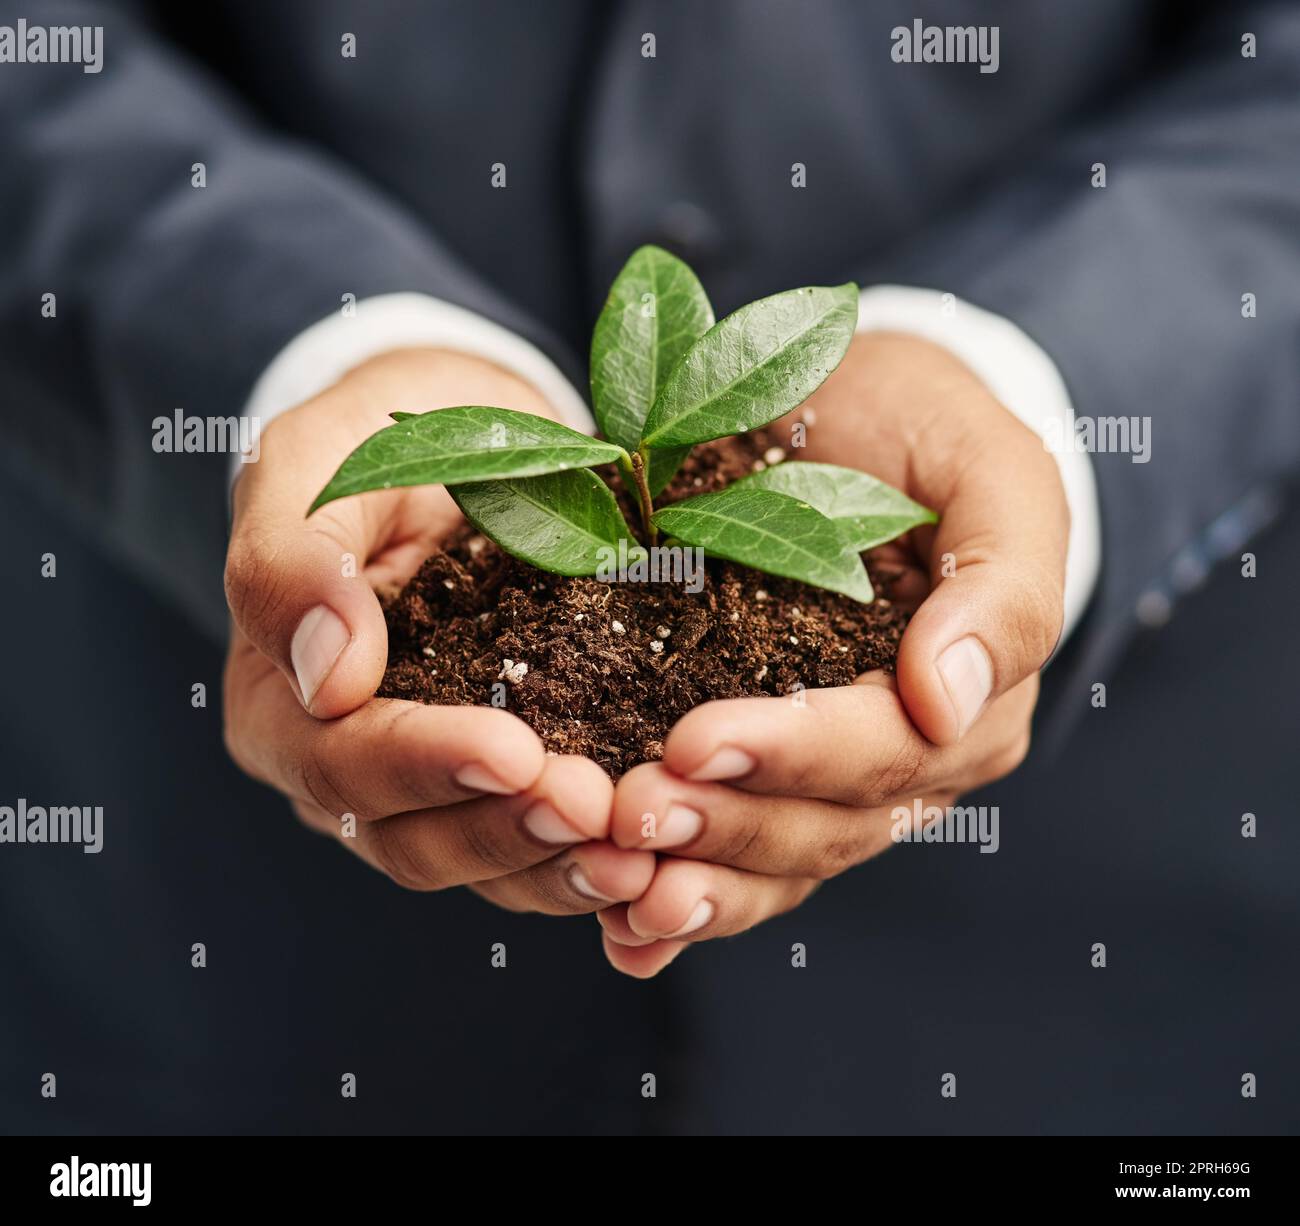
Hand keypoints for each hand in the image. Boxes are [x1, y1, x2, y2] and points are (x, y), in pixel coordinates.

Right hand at [222, 348, 653, 911]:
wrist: (466, 439)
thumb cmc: (375, 442)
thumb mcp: (314, 465)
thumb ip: (292, 560)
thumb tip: (327, 678)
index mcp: (281, 705)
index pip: (342, 762)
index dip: (426, 765)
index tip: (514, 752)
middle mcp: (347, 769)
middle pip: (414, 838)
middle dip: (509, 829)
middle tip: (599, 809)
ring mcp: (429, 791)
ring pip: (486, 863)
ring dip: (562, 865)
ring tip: (642, 854)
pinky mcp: (506, 788)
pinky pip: (542, 848)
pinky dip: (595, 857)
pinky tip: (658, 852)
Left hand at [598, 331, 1068, 975]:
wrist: (853, 418)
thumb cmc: (926, 432)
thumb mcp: (991, 472)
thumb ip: (1001, 583)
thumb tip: (948, 700)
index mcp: (970, 701)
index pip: (886, 751)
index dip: (795, 755)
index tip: (694, 740)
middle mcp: (907, 762)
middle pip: (822, 823)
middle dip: (726, 824)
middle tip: (630, 812)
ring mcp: (833, 780)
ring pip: (776, 861)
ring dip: (696, 880)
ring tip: (615, 881)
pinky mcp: (768, 778)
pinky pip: (737, 859)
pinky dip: (685, 903)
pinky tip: (624, 935)